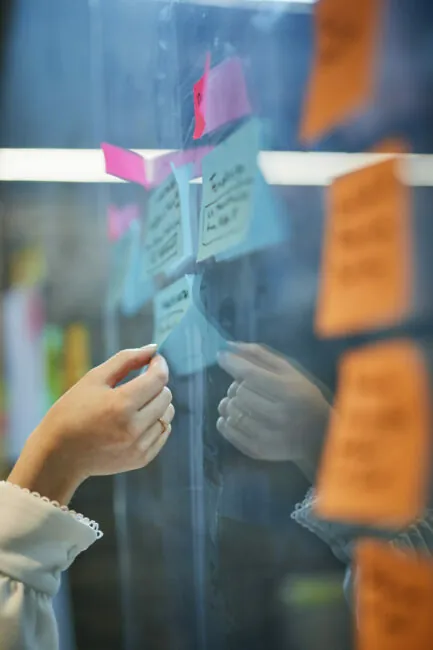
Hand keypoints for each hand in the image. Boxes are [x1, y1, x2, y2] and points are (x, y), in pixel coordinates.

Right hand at [8, 345, 174, 503]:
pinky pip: (163, 433)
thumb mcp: (94, 378)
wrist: (59, 455)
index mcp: (121, 404)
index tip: (154, 360)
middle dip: (156, 384)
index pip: (159, 378)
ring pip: (167, 415)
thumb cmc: (72, 411)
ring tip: (136, 404)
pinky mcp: (141, 459)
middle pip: (165, 395)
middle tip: (138, 384)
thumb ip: (126, 359)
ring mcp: (138, 446)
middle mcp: (133, 427)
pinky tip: (137, 421)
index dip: (160, 364)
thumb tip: (153, 348)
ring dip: (158, 404)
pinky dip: (155, 423)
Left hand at [217, 343, 329, 479]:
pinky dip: (225, 420)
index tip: (221, 356)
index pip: (250, 375)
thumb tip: (229, 345)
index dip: (232, 363)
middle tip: (244, 386)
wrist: (319, 435)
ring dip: (230, 402)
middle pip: (239, 392)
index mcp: (288, 391)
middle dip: (236, 385)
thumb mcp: (289, 371)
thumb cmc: (302, 396)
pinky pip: (228, 431)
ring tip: (240, 401)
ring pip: (231, 412)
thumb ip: (259, 355)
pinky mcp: (258, 451)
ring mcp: (268, 436)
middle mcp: (279, 415)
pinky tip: (234, 415)